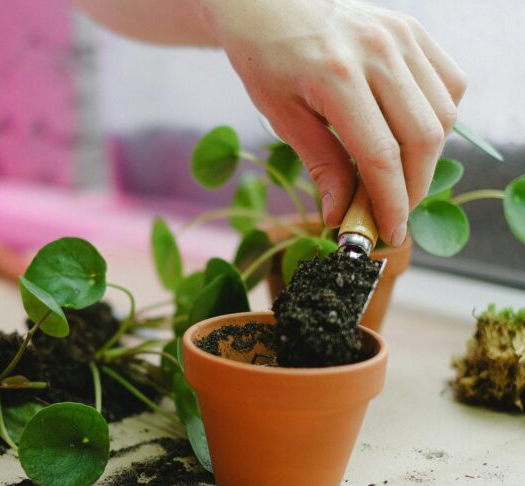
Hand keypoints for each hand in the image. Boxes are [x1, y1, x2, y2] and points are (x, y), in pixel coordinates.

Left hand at [200, 0, 467, 245]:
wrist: (272, 5)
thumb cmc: (267, 59)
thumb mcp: (281, 116)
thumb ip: (320, 164)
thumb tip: (342, 214)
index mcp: (336, 76)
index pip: (380, 156)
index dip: (389, 202)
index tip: (388, 232)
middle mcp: (379, 52)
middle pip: (422, 139)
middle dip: (413, 189)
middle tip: (392, 214)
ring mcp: (402, 37)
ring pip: (443, 114)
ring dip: (427, 159)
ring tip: (396, 179)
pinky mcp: (414, 31)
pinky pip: (449, 84)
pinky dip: (438, 119)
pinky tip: (410, 136)